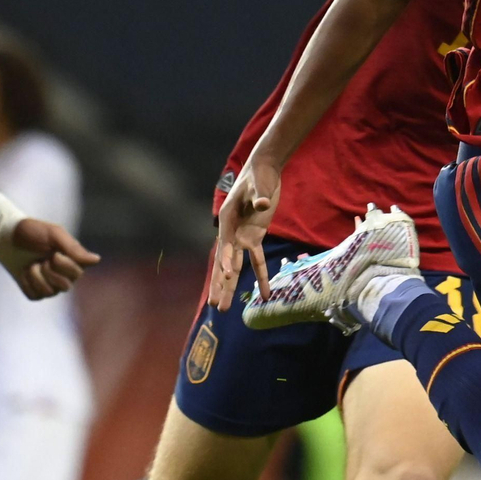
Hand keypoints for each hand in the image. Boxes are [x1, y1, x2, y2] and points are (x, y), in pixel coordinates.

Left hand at [0, 219, 100, 299]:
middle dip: (49, 272)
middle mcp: (64, 274)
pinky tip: (24, 272)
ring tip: (32, 265)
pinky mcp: (34, 292)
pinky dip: (27, 283)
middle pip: (66, 286)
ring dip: (36, 278)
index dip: (65, 266)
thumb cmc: (32, 232)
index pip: (78, 273)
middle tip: (42, 259)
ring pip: (50, 293)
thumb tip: (97, 260)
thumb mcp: (54, 235)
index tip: (54, 254)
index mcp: (72, 259)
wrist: (6, 238)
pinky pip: (35, 296)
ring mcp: (50, 284)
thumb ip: (74, 249)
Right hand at [209, 159, 280, 310]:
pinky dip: (260, 276)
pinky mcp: (255, 238)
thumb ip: (259, 195)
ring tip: (224, 308)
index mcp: (227, 218)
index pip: (225, 243)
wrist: (263, 171)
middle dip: (220, 284)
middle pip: (224, 262)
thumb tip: (262, 204)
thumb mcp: (258, 184)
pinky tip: (265, 294)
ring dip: (231, 286)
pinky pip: (257, 261)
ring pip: (234, 267)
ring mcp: (242, 237)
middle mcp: (231, 232)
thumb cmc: (258, 176)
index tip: (227, 274)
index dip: (225, 259)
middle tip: (216, 305)